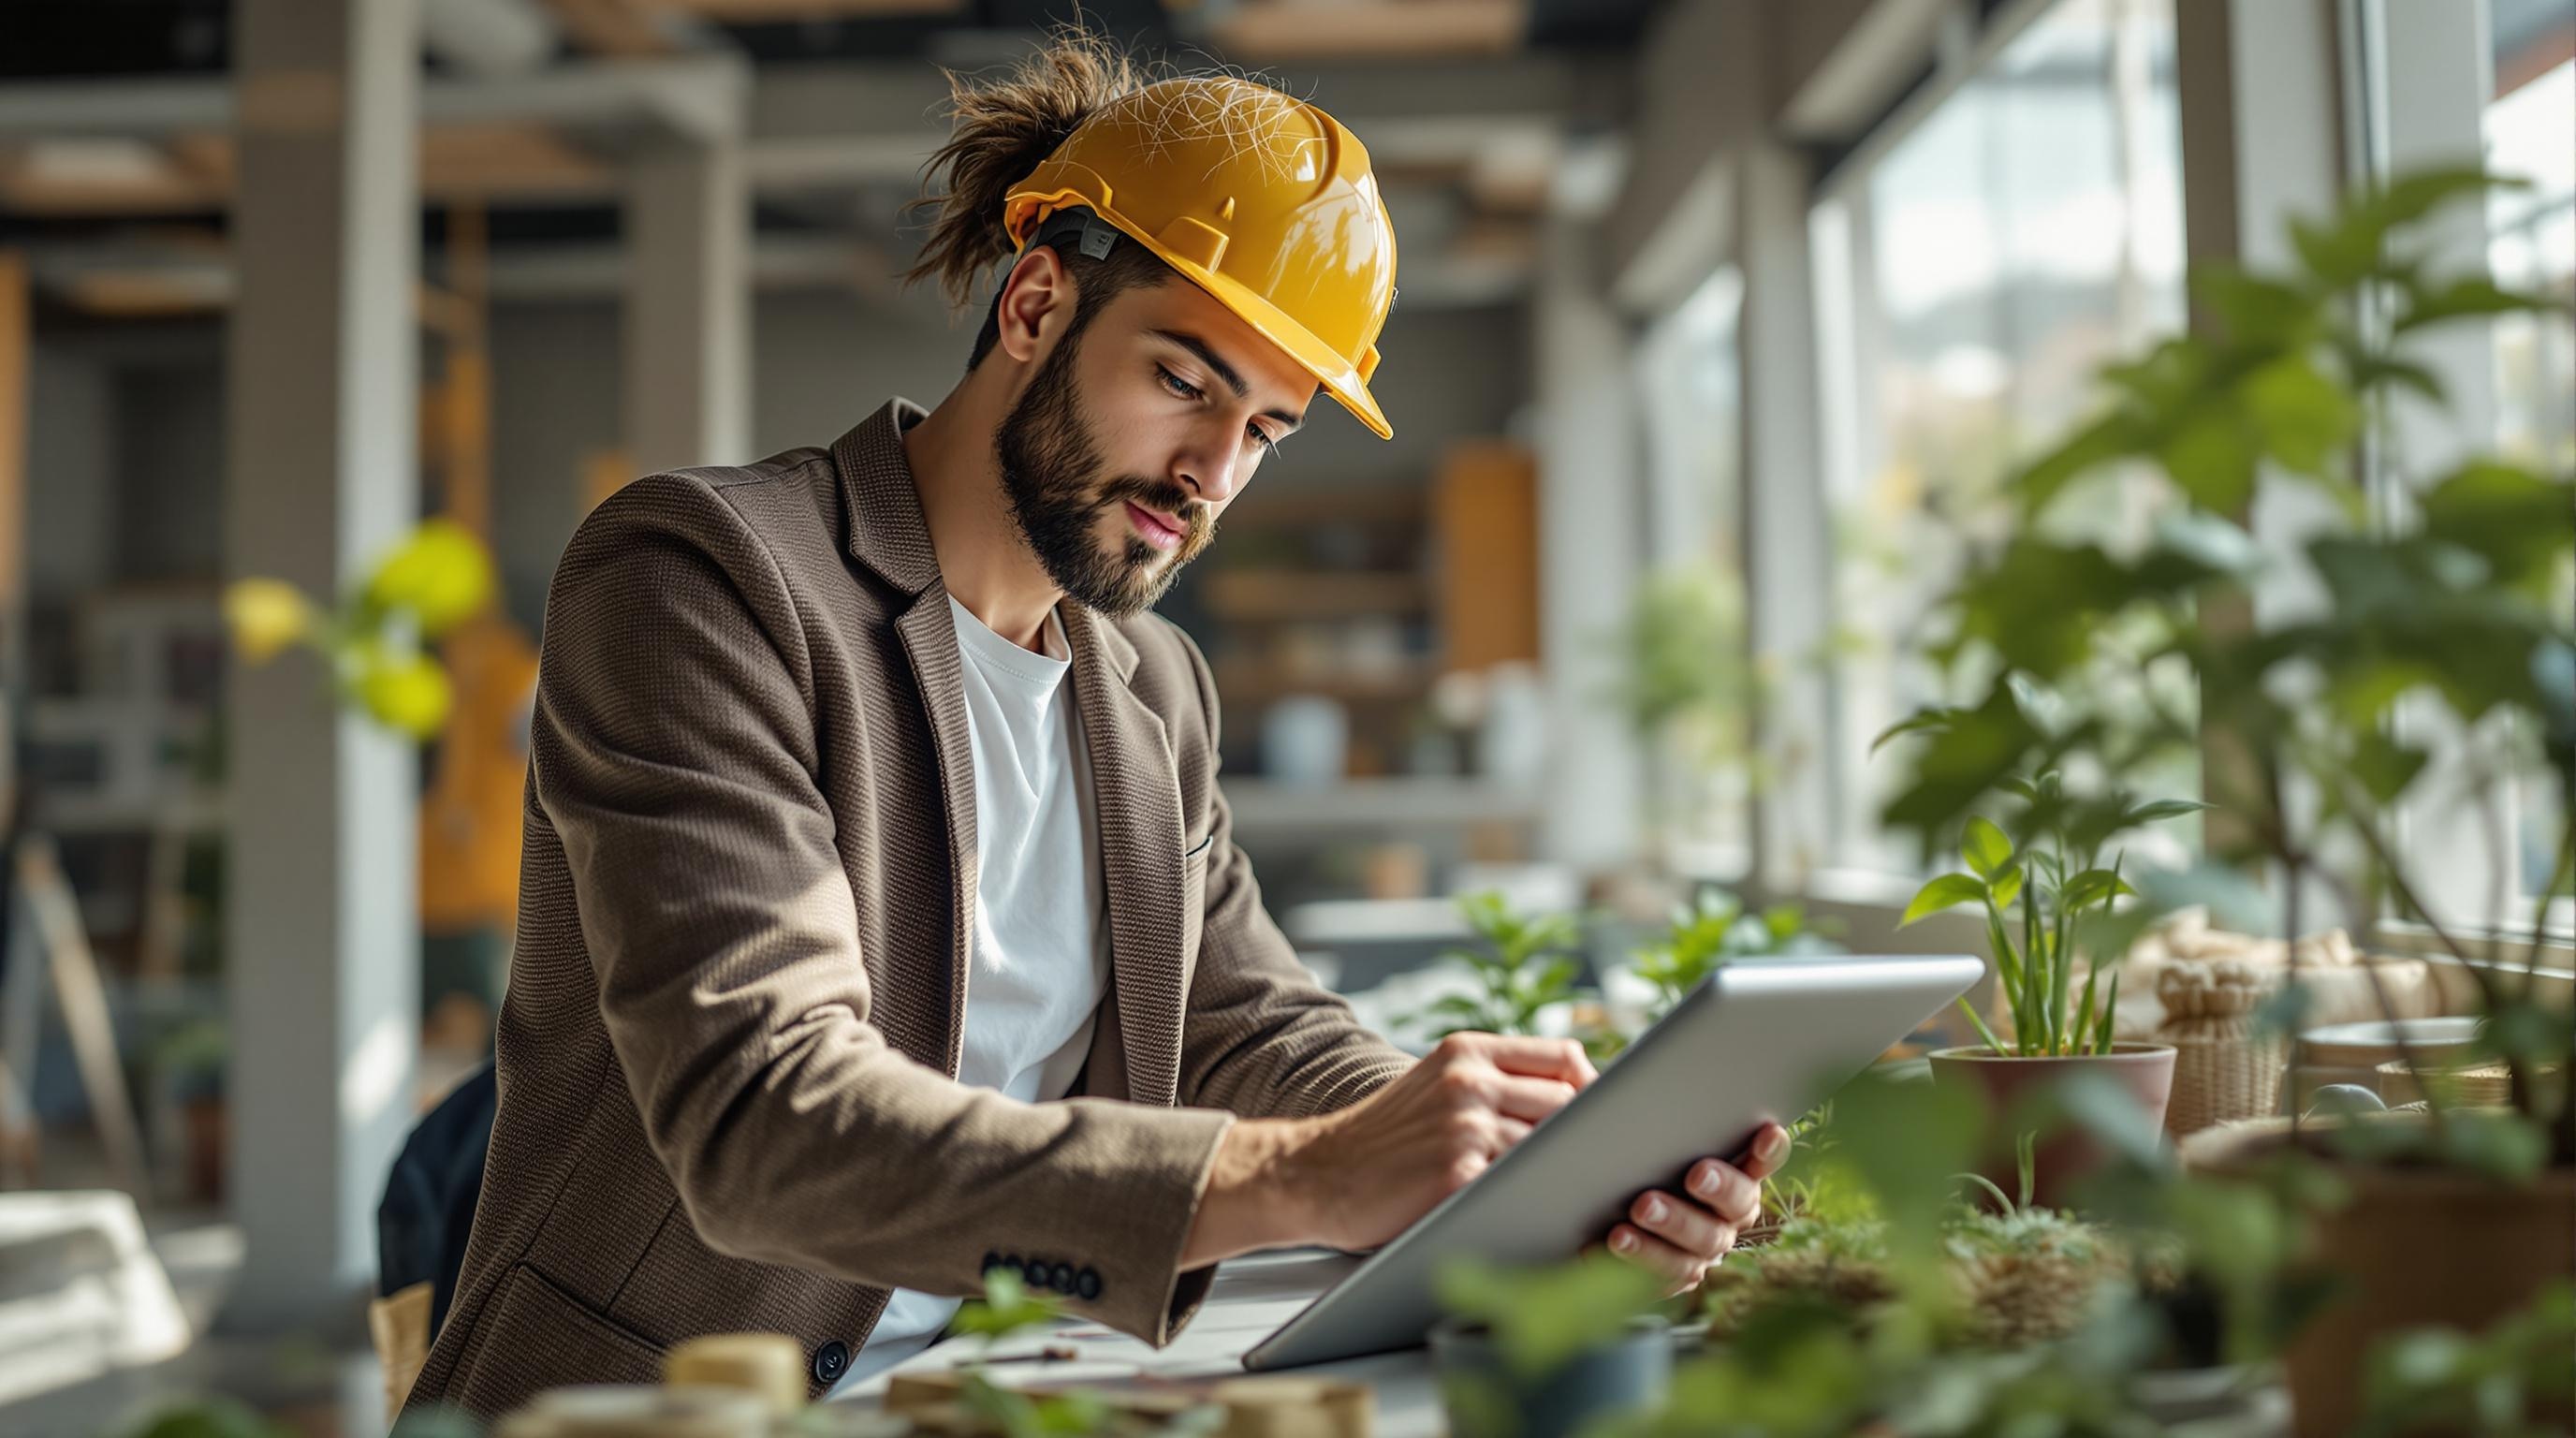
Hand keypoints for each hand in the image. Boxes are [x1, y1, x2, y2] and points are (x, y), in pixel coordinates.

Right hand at [1182, 1033, 1595, 1265]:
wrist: (1315, 1173)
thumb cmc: (1383, 1138)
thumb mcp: (1434, 1084)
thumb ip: (1492, 1080)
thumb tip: (1572, 1094)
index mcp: (1466, 1051)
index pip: (1563, 1056)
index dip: (1591, 1089)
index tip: (1599, 1118)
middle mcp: (1468, 1080)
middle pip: (1569, 1101)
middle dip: (1583, 1135)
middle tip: (1590, 1162)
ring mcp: (1464, 1126)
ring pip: (1551, 1145)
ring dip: (1562, 1170)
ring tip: (1563, 1188)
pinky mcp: (1458, 1174)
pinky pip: (1522, 1184)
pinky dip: (1534, 1197)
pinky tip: (1531, 1208)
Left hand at [1597, 1121, 1790, 1295]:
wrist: (1592, 1209)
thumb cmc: (1629, 1156)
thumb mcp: (1646, 1135)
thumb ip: (1663, 1120)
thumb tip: (1657, 1085)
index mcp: (1734, 1173)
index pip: (1761, 1160)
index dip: (1769, 1149)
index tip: (1767, 1131)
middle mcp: (1727, 1215)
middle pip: (1738, 1205)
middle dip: (1720, 1188)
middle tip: (1696, 1174)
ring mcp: (1702, 1250)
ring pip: (1699, 1245)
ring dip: (1672, 1226)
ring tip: (1637, 1210)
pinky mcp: (1670, 1278)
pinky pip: (1661, 1276)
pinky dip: (1635, 1259)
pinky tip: (1606, 1243)